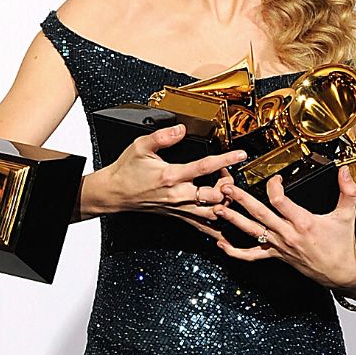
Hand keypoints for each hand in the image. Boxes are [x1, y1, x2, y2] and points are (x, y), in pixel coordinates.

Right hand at [94, 124, 246, 220]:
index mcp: (171, 176)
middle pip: (215, 196)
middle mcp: (178, 195)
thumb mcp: (141, 146)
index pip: (205, 167)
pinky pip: (201, 226)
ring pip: (212, 214)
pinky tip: (226, 219)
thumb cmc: (127, 170)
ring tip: (225, 190)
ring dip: (225, 203)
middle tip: (226, 173)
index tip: (240, 154)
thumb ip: (162, 136)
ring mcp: (179, 208)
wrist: (114, 193)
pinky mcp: (178, 215)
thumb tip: (180, 129)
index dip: (226, 160)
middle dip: (228, 184)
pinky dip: (216, 226)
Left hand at [212, 166, 355, 290]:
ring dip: (233, 220)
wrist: (341, 273)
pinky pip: (252, 255)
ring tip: (217, 209)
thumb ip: (348, 191)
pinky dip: (235, 251)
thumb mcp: (347, 215)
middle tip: (226, 189)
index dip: (274, 186)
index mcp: (303, 222)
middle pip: (259, 214)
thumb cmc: (342, 245)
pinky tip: (222, 244)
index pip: (280, 201)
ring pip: (252, 232)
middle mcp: (288, 234)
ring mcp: (279, 246)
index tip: (274, 178)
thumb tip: (346, 171)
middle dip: (241, 200)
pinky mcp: (277, 256)